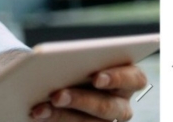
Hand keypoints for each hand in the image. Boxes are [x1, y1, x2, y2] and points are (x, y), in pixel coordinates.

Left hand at [29, 63, 148, 120]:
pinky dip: (54, 120)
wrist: (45, 79)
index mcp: (126, 77)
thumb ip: (72, 58)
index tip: (97, 78)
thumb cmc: (64, 62)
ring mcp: (104, 120)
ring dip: (62, 115)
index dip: (118, 78)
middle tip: (57, 95)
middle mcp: (120, 102)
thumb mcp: (69, 56)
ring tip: (39, 109)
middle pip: (108, 106)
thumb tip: (49, 59)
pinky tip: (37, 113)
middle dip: (81, 100)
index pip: (134, 78)